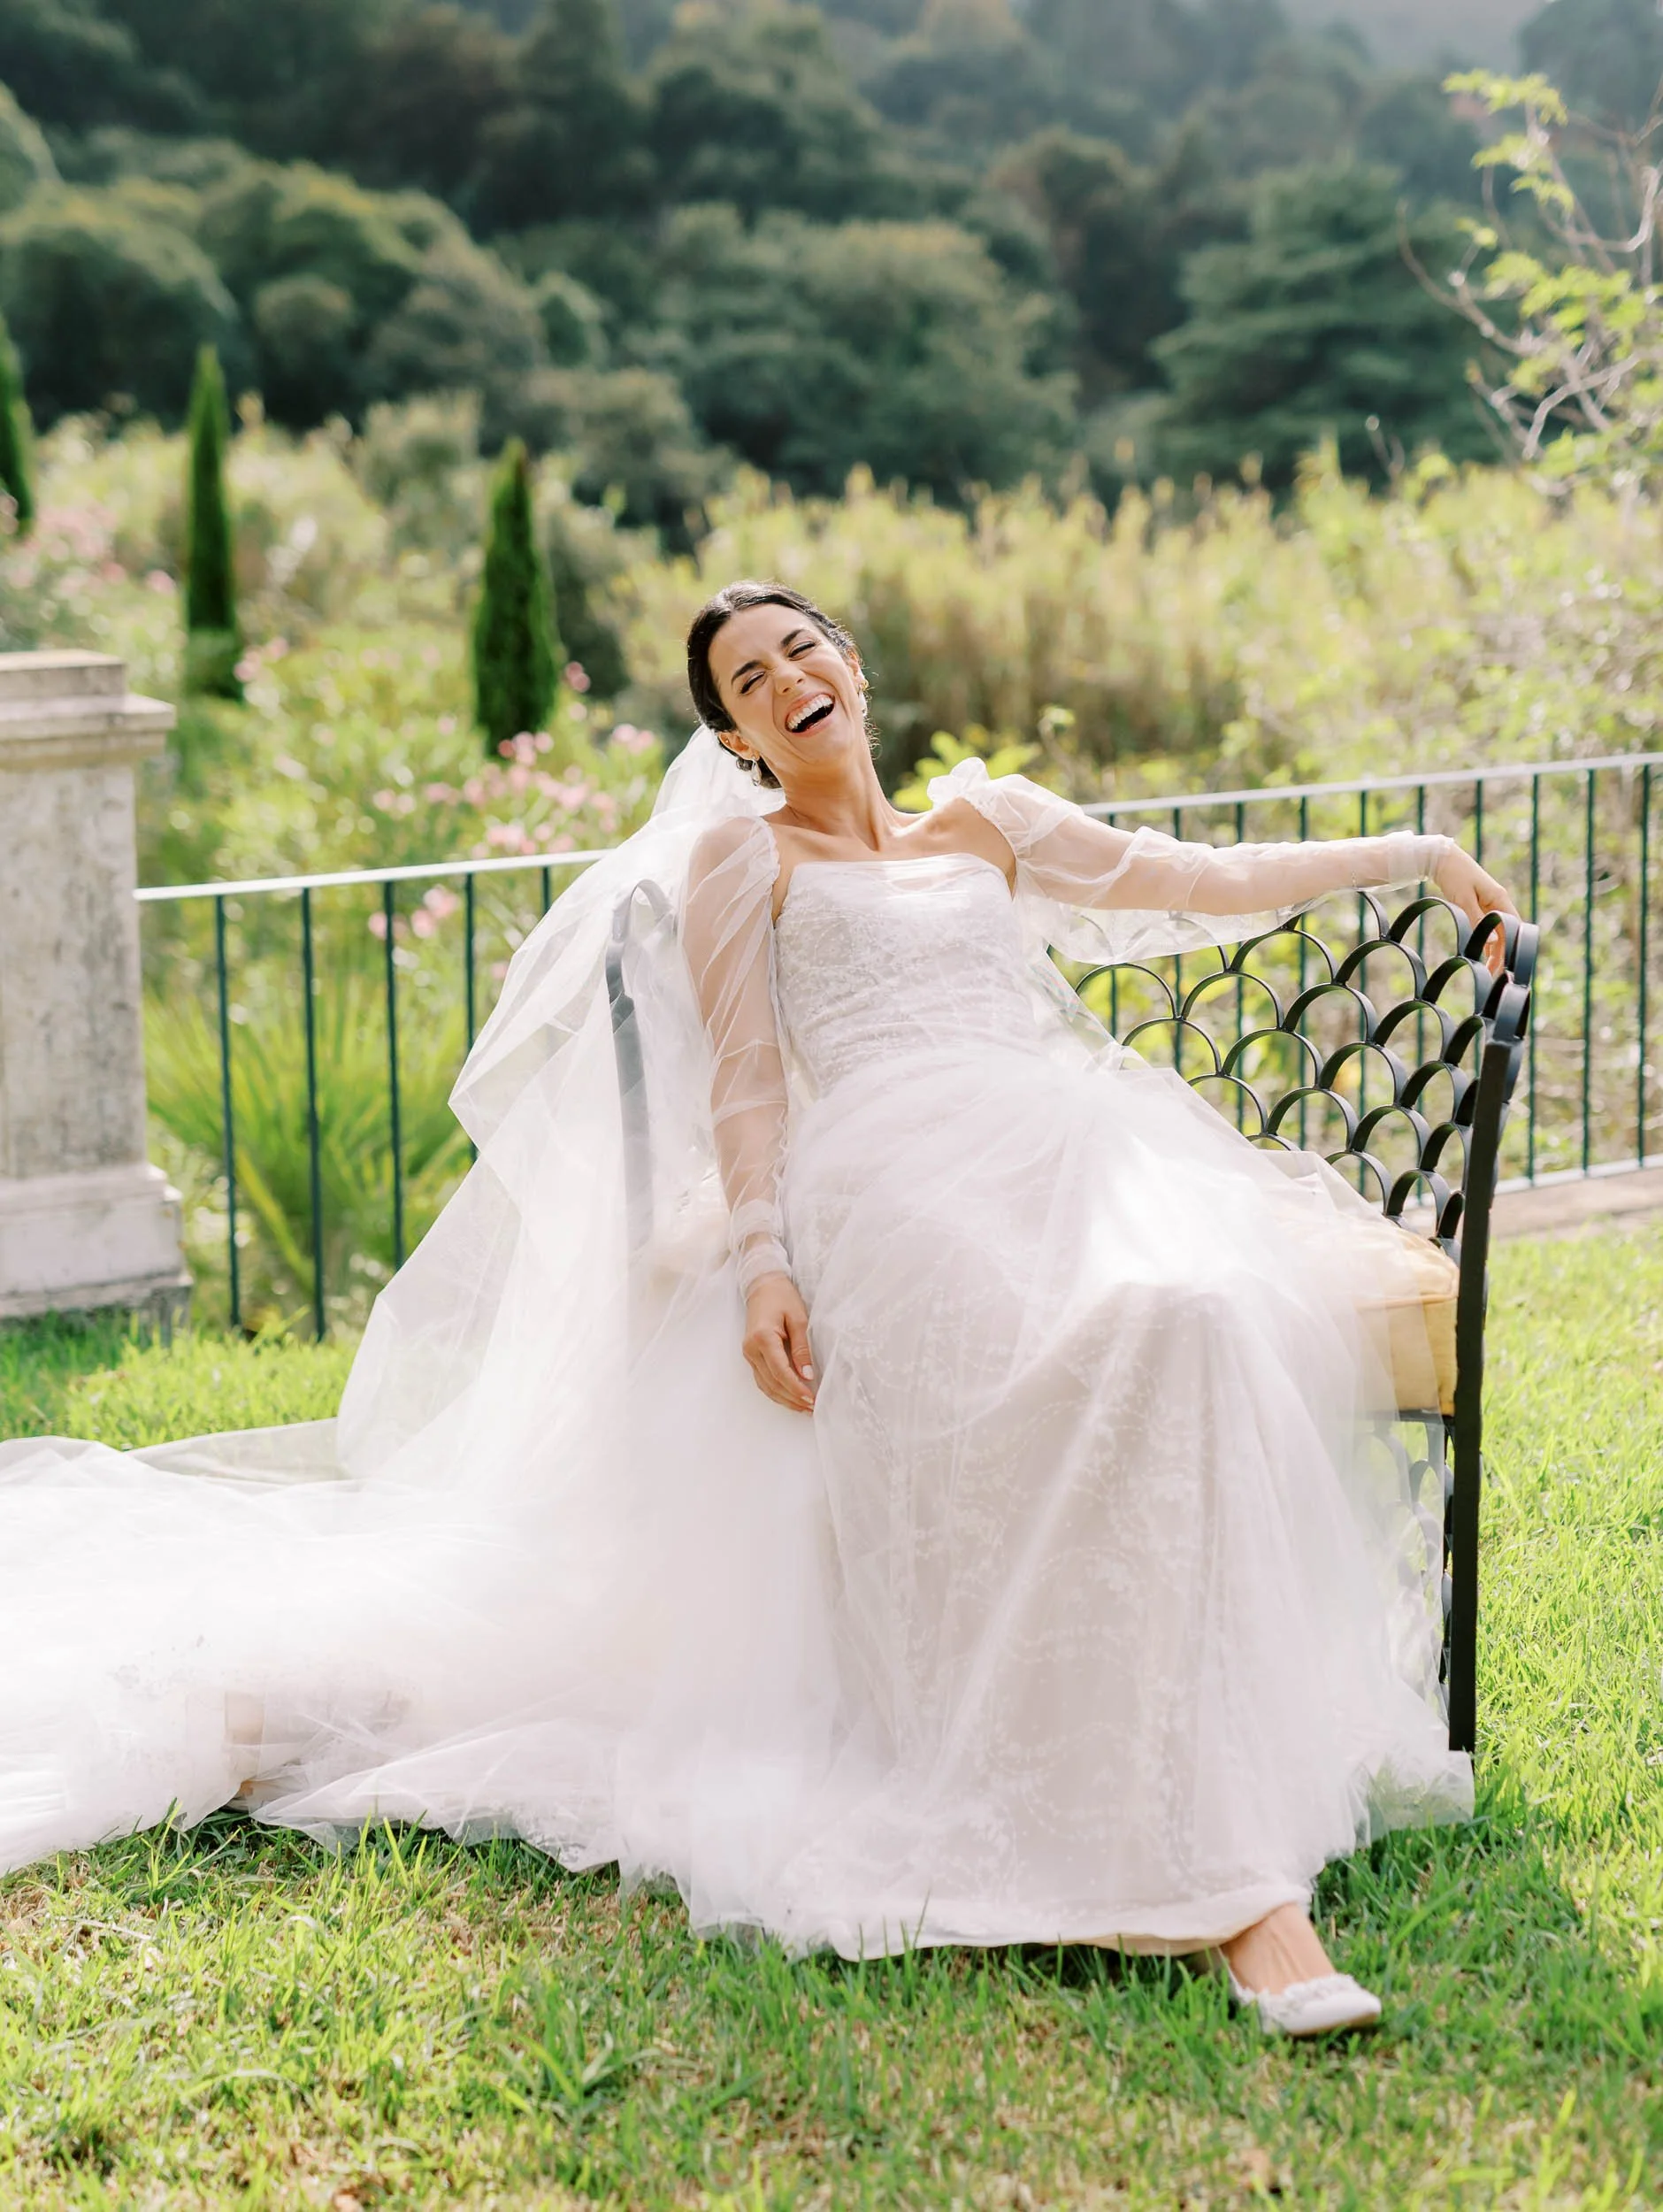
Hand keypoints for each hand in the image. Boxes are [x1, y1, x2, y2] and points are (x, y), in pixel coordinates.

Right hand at [741, 1272, 815, 1412]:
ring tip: (803, 1407)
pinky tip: (789, 1397)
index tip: (811, 1399)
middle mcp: (751, 1349)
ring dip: (784, 1398)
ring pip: (765, 1385)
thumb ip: (802, 1348)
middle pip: (772, 1382)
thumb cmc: (782, 1297)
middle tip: (811, 1407)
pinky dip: (776, 1391)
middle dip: (792, 1398)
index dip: (795, 1388)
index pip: (780, 1371)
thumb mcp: (799, 1318)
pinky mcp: (750, 1355)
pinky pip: (762, 1379)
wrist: (762, 1286)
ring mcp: (748, 1353)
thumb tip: (807, 1374)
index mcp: (763, 1338)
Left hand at [1433, 845, 1519, 975]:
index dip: (1512, 947)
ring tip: (1491, 970)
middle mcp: (1499, 902)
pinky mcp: (1481, 906)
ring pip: (1498, 931)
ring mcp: (1491, 904)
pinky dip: (1487, 941)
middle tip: (1495, 974)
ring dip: (1496, 950)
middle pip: (1507, 933)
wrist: (1442, 858)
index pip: (1513, 928)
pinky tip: (1484, 955)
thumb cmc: (1453, 875)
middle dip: (1503, 953)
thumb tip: (1492, 943)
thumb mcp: (1463, 899)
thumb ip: (1476, 920)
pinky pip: (1489, 927)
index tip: (1507, 965)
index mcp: (1500, 899)